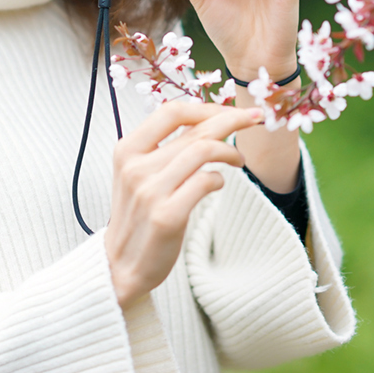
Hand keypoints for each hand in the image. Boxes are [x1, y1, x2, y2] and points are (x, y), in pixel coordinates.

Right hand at [104, 101, 263, 309]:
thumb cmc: (138, 215)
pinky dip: (219, 179)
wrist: (119, 265)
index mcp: (127, 150)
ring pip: (204, 151)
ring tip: (238, 159)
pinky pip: (206, 182)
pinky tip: (218, 184)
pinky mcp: (167, 215)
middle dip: (231, 119)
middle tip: (254, 118)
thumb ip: (165, 149)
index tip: (227, 110)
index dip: (205, 107)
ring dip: (230, 151)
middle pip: (194, 130)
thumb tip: (207, 120)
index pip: (170, 112)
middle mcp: (136, 167)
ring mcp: (150, 191)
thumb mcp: (139, 174)